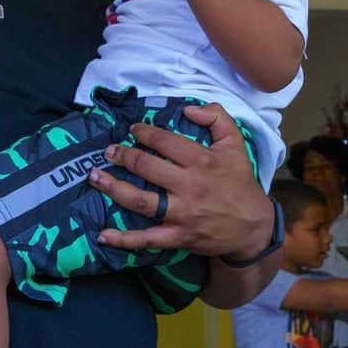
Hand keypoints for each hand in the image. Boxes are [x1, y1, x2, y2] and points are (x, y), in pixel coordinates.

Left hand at [89, 102, 274, 256]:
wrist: (253, 226)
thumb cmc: (240, 183)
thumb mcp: (236, 143)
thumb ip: (217, 117)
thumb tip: (187, 108)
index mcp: (202, 161)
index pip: (164, 141)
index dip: (143, 133)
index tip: (132, 130)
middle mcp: (189, 186)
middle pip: (146, 168)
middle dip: (122, 156)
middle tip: (108, 151)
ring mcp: (182, 214)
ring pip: (140, 200)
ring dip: (113, 188)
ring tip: (95, 177)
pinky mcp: (178, 237)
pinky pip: (147, 239)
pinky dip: (124, 239)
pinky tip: (103, 235)